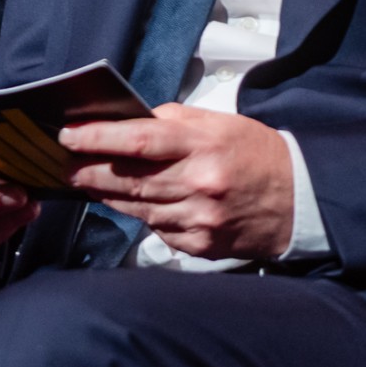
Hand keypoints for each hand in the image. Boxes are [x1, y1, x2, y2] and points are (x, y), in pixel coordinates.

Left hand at [58, 105, 295, 261]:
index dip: (98, 139)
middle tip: (66, 166)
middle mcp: (200, 183)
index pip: (138, 140)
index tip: (68, 136)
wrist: (299, 199)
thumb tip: (127, 122)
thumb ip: (172, 121)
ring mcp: (200, 218)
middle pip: (130, 179)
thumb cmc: (255, 153)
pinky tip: (131, 205)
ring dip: (107, 196)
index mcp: (203, 145)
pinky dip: (141, 216)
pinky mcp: (201, 245)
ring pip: (138, 208)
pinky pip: (157, 230)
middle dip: (91, 171)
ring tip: (86, 182)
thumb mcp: (218, 122)